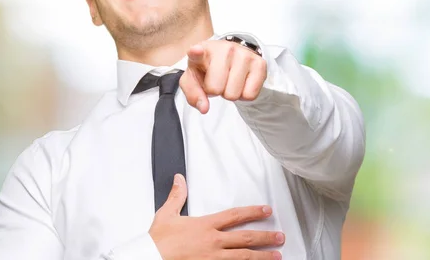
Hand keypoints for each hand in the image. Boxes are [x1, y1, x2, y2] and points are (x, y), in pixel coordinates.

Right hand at [149, 174, 283, 259]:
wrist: (149, 259)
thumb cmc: (157, 241)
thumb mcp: (166, 215)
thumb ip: (177, 196)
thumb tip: (178, 179)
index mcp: (205, 226)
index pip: (235, 216)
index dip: (253, 212)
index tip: (266, 210)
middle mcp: (213, 242)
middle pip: (245, 238)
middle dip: (265, 237)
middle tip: (280, 236)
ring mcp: (213, 259)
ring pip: (244, 257)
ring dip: (263, 257)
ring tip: (278, 256)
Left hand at [179, 40, 266, 113]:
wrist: (232, 56)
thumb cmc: (209, 69)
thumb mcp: (194, 80)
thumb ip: (193, 94)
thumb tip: (204, 108)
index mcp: (203, 51)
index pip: (197, 53)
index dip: (196, 53)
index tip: (196, 51)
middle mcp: (224, 49)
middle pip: (216, 89)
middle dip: (216, 91)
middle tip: (219, 81)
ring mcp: (244, 54)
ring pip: (234, 94)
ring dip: (230, 93)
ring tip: (229, 80)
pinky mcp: (260, 63)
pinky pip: (250, 95)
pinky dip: (244, 95)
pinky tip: (241, 82)